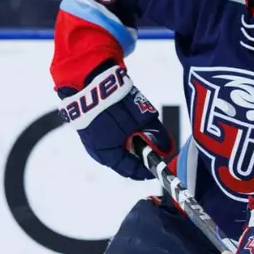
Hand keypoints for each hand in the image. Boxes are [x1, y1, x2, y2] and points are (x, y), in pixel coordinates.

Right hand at [57, 60, 173, 180]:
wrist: (86, 82)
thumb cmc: (114, 102)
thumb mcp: (141, 117)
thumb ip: (156, 134)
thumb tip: (168, 147)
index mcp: (110, 155)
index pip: (132, 171)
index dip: (147, 169)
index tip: (158, 164)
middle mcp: (97, 152)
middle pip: (123, 161)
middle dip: (138, 155)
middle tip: (151, 147)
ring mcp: (90, 142)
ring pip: (114, 150)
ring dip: (128, 145)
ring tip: (139, 133)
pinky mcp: (87, 130)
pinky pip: (106, 139)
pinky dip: (118, 136)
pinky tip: (125, 125)